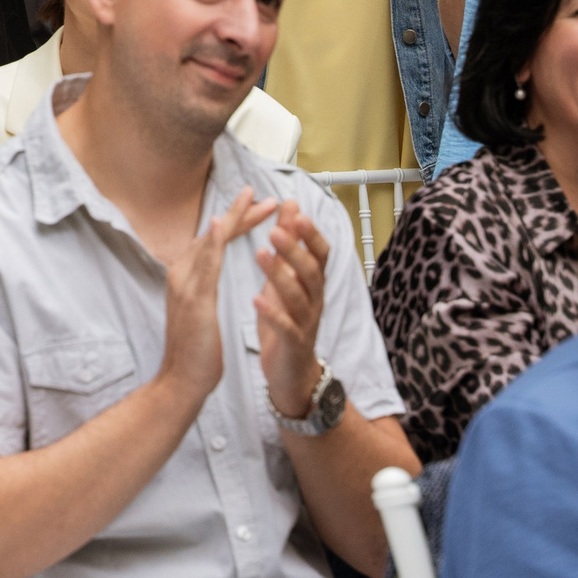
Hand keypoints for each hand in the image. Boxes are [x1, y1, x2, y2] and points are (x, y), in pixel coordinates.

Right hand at [157, 188, 274, 400]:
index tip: (258, 206)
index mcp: (186, 276)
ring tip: (252, 199)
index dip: (236, 221)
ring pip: (208, 242)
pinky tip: (221, 225)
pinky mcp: (192, 298)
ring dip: (231, 218)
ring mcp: (184, 284)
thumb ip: (207, 285)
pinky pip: (204, 264)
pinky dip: (211, 242)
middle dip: (238, 212)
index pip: (214, 240)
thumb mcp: (203, 310)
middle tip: (262, 195)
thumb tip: (216, 269)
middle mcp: (181, 273)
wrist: (182, 380)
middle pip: (212, 233)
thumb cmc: (196, 350)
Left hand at [250, 201, 330, 418]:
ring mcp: (306, 323)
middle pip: (312, 271)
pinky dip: (273, 313)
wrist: (292, 372)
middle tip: (275, 230)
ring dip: (280, 275)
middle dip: (295, 250)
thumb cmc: (288, 317)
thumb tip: (290, 204)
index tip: (295, 211)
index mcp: (313, 283)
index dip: (310, 233)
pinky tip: (256, 300)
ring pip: (299, 297)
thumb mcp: (288, 277)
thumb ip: (290, 244)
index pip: (321, 253)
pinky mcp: (294, 345)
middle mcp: (314, 300)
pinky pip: (286, 328)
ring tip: (259, 254)